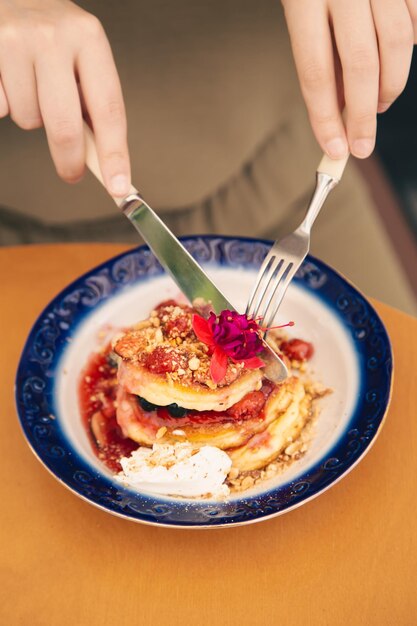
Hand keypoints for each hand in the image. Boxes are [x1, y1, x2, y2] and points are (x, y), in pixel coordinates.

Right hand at [0, 0, 129, 196]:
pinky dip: (5, 104)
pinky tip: (9, 80)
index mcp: (89, 38)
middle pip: (64, 125)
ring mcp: (16, 41)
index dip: (114, 154)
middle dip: (68, 160)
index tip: (119, 186)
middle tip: (72, 172)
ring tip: (31, 88)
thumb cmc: (52, 34)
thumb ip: (92, 102)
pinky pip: (0, 109)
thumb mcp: (82, 55)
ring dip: (32, 117)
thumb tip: (102, 159)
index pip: (109, 109)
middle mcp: (54, 36)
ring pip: (28, 119)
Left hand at [282, 0, 415, 158]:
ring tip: (381, 103)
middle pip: (361, 65)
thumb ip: (319, 49)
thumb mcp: (300, 4)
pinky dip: (410, 46)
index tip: (334, 147)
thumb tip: (337, 103)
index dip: (325, 117)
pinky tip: (397, 58)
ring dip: (391, 85)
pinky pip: (416, 22)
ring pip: (397, 46)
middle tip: (363, 143)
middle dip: (365, 114)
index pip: (315, 72)